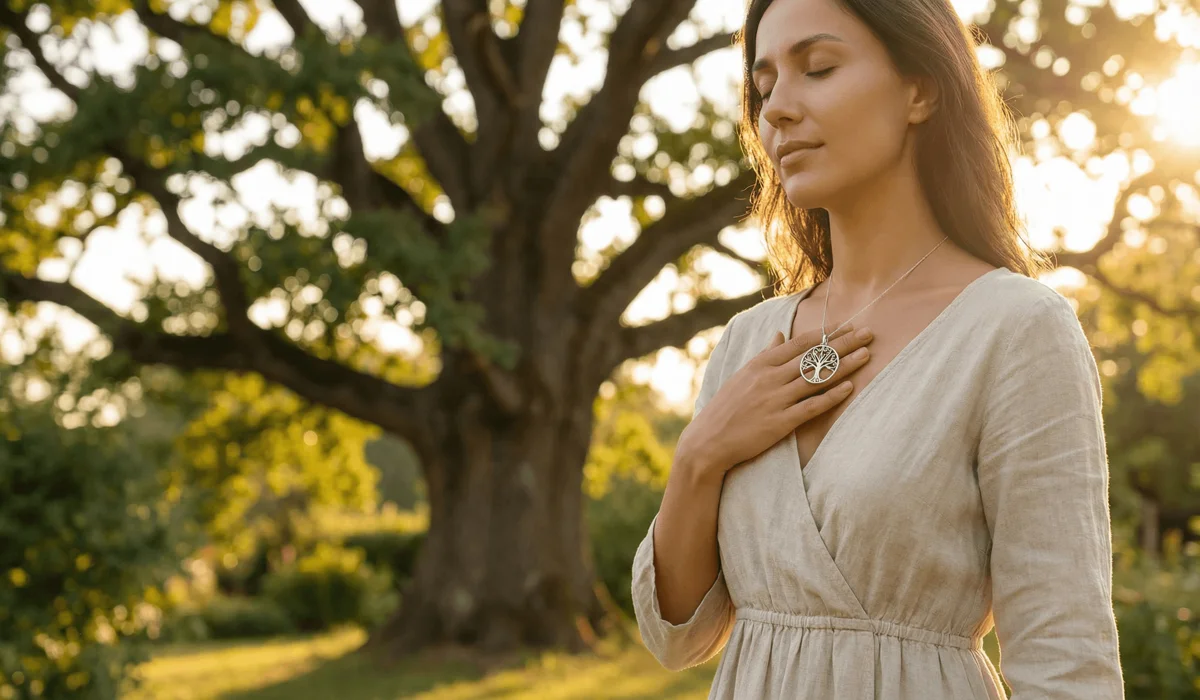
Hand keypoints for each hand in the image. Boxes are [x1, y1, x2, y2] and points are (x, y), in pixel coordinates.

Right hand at [678, 324, 872, 481]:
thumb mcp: (743, 375)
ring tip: (867, 355)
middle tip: (868, 333)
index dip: (826, 333)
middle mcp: (770, 378)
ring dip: (844, 366)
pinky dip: (831, 396)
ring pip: (816, 378)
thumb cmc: (726, 407)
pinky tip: (849, 388)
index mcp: (761, 363)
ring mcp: (775, 400)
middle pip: (814, 357)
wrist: (709, 440)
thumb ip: (765, 354)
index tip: (847, 325)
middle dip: (844, 344)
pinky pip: (811, 406)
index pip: (800, 343)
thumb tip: (779, 334)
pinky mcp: (780, 422)